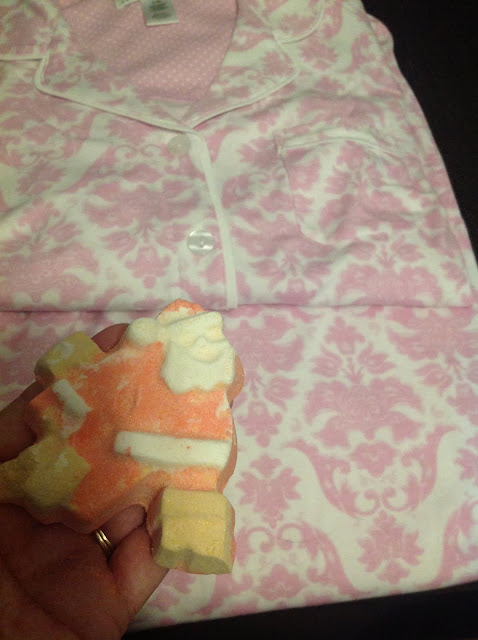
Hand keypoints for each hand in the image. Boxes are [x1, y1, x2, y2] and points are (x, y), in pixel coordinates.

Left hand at [0, 325, 167, 639]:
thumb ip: (4, 440)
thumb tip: (46, 396)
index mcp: (17, 486)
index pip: (62, 422)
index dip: (94, 381)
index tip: (129, 342)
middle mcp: (54, 514)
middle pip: (110, 456)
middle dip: (146, 416)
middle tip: (182, 375)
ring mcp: (84, 557)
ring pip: (139, 502)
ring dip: (172, 466)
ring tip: (204, 423)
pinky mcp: (109, 602)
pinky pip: (150, 562)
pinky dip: (175, 531)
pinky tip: (195, 492)